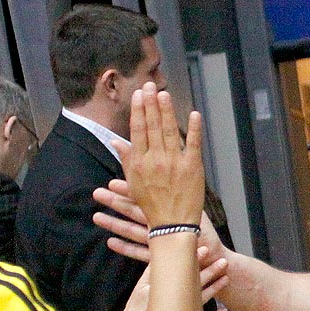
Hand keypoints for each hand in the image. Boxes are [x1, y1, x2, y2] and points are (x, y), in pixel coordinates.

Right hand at [90, 250, 230, 310]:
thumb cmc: (135, 309)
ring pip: (205, 298)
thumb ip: (152, 270)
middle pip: (199, 282)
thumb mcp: (141, 286)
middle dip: (212, 270)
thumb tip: (161, 253)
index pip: (185, 270)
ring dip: (216, 288)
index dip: (196, 259)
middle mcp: (180, 299)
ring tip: (226, 278)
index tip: (205, 249)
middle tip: (223, 261)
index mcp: (169, 287)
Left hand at [93, 178, 226, 265]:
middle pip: (134, 212)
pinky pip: (137, 252)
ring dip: (113, 224)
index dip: (128, 190)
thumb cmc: (206, 232)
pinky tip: (110, 243)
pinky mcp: (157, 258)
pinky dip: (124, 247)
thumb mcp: (198, 209)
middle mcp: (162, 225)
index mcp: (171, 212)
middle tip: (97, 194)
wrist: (213, 258)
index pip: (146, 198)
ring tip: (96, 217)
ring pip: (131, 231)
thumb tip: (178, 174)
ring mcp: (158, 242)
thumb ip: (184, 194)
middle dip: (115, 202)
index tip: (113, 183)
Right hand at [116, 85, 203, 229]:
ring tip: (164, 94)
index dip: (139, 110)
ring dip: (167, 111)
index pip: (138, 130)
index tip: (139, 95)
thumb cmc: (151, 205)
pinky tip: (194, 114)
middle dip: (151, 104)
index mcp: (140, 163)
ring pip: (170, 131)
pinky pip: (194, 144)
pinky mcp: (192, 167)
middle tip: (150, 85)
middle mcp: (156, 160)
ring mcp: (175, 163)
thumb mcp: (133, 182)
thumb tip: (115, 141)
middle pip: (152, 126)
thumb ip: (126, 159)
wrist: (172, 225)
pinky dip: (194, 129)